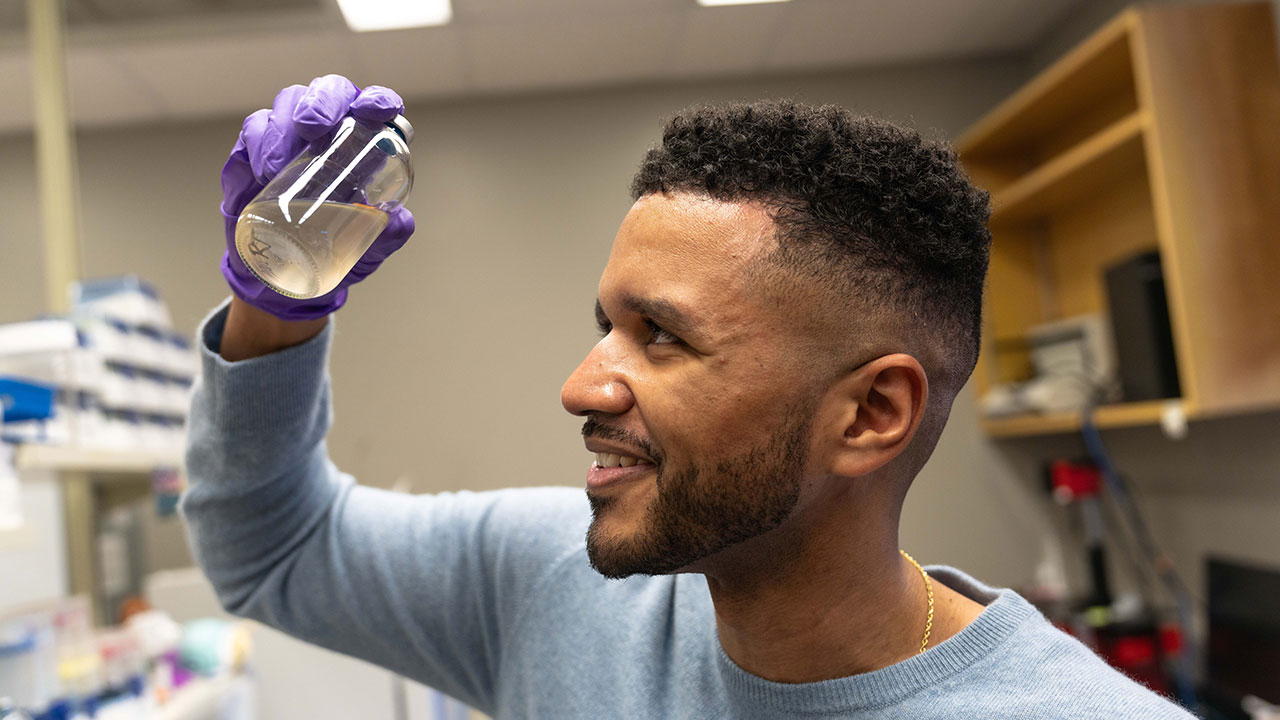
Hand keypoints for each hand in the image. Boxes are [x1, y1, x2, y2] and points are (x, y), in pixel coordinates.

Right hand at [219, 74, 415, 320]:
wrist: (280, 272)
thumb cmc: (329, 247)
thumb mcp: (365, 250)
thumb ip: (386, 237)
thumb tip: (402, 222)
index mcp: (365, 146)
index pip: (375, 108)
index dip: (378, 100)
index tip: (375, 110)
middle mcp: (330, 130)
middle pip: (330, 91)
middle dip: (322, 101)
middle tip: (312, 129)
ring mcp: (291, 134)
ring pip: (290, 101)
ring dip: (284, 126)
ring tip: (277, 166)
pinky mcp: (256, 146)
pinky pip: (255, 127)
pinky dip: (257, 144)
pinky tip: (262, 172)